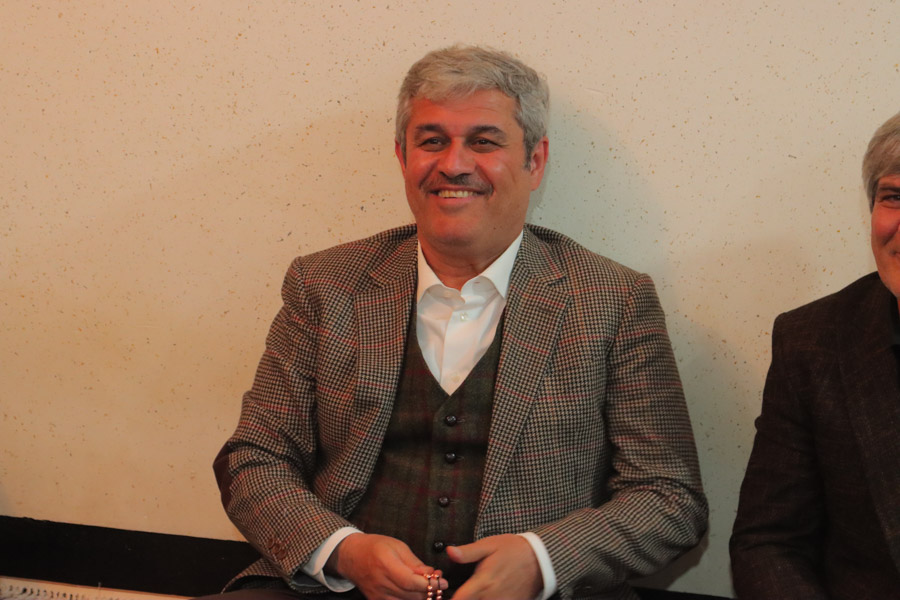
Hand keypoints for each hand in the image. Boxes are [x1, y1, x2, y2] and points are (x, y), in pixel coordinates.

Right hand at [327, 533, 447, 599]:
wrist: (352, 556)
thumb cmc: (375, 547)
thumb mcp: (397, 546)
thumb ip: (415, 562)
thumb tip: (432, 574)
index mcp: (385, 564)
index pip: (410, 581)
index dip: (429, 584)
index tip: (442, 581)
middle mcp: (380, 583)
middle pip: (411, 595)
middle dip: (429, 590)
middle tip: (440, 582)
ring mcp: (377, 595)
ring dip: (421, 596)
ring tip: (428, 585)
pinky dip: (410, 598)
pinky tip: (415, 591)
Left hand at [446, 534, 541, 599]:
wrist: (540, 559)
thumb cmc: (512, 549)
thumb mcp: (489, 545)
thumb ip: (468, 552)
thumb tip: (449, 551)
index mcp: (483, 582)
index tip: (440, 594)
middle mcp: (492, 597)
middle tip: (462, 593)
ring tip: (473, 594)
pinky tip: (485, 595)